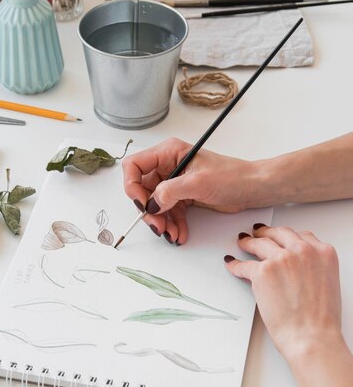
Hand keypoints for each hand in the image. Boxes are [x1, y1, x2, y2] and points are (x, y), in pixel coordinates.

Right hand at [122, 137, 254, 243]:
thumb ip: (170, 192)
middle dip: (149, 211)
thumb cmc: (232, 176)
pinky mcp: (183, 196)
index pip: (135, 166)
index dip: (133, 186)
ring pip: (156, 205)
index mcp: (168, 153)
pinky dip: (172, 224)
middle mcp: (168, 166)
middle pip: (143, 190)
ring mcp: (175, 182)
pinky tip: (180, 234)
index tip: (143, 205)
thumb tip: (151, 205)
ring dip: (161, 222)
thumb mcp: (198, 182)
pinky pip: (169, 212)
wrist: (253, 188)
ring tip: (172, 234)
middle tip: (158, 226)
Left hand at [225, 225, 342, 365]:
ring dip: (249, 242)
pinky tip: (232, 263)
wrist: (311, 336)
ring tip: (243, 242)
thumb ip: (312, 267)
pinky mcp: (262, 272)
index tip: (280, 237)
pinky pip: (244, 265)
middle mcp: (303, 251)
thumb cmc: (320, 318)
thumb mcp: (327, 283)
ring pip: (260, 244)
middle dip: (267, 232)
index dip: (287, 236)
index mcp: (323, 253)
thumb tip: (297, 267)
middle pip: (279, 234)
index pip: (302, 236)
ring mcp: (282, 259)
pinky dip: (236, 265)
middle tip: (258, 233)